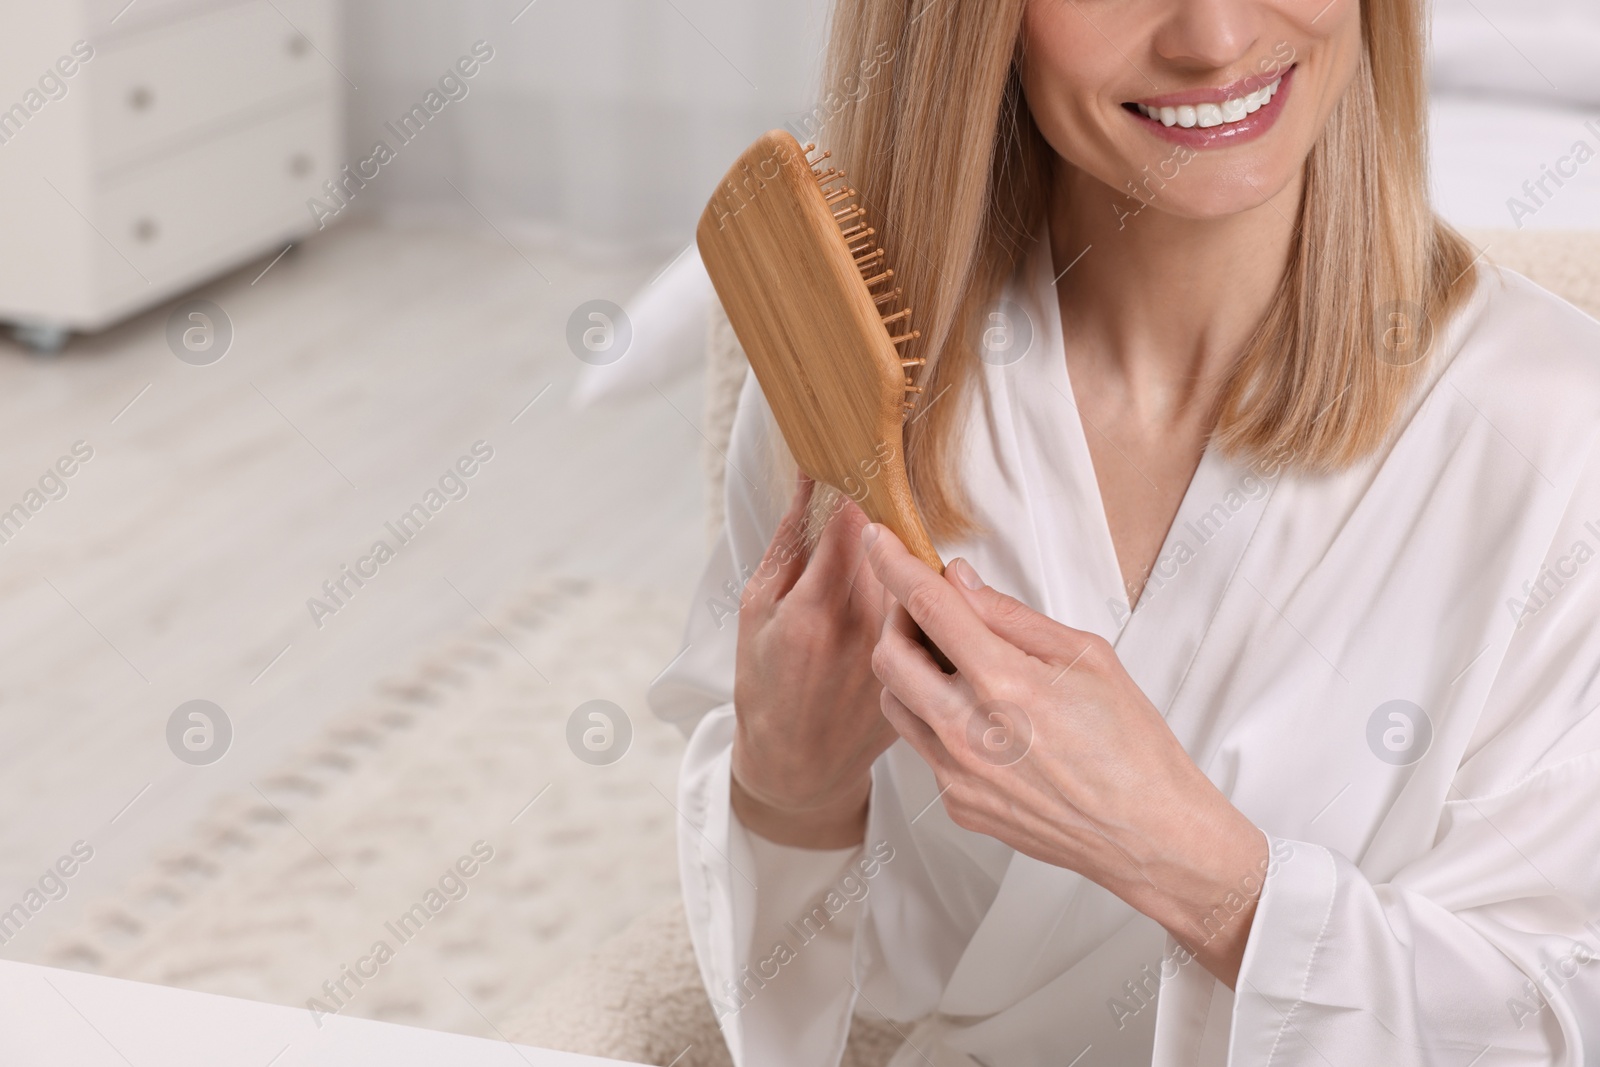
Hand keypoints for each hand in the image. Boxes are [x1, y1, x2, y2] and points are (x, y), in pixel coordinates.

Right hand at [729, 475, 901, 847]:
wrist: (796, 766)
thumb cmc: (765, 684)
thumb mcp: (756, 608)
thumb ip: (790, 541)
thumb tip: (812, 478)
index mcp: (815, 612)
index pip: (856, 524)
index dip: (863, 491)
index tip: (862, 474)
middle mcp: (865, 634)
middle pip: (899, 549)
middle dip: (891, 525)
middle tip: (880, 515)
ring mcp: (902, 659)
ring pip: (924, 584)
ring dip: (913, 563)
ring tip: (888, 567)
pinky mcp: (926, 678)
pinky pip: (938, 623)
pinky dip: (927, 605)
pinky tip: (909, 607)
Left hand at [861, 523, 1269, 986]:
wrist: (1148, 833)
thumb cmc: (1131, 745)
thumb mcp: (1086, 656)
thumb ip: (1012, 616)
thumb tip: (960, 581)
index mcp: (1006, 684)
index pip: (927, 606)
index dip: (893, 565)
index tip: (877, 540)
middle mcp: (970, 732)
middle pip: (888, 656)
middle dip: (895, 620)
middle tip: (925, 608)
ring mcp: (957, 773)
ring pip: (895, 703)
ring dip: (909, 671)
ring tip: (952, 662)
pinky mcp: (956, 803)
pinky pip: (923, 746)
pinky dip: (937, 718)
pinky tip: (980, 718)